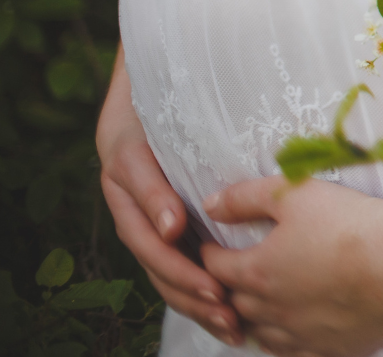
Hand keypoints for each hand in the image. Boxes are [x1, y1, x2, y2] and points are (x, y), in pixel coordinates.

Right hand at [97, 44, 242, 345]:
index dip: (156, 212)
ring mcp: (145, 216)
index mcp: (125, 164)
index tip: (177, 230)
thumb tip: (175, 221)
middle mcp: (130, 197)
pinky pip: (178, 268)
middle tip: (221, 299)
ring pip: (163, 268)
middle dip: (185, 279)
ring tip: (230, 322)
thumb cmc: (170, 93)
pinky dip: (200, 294)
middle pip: (151, 250)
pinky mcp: (168, 229)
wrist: (162, 85)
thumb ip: (173, 143)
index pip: (138, 194)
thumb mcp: (165, 107)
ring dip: (194, 298)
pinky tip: (229, 317)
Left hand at [201, 177, 382, 356]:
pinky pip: (297, 353)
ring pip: (263, 334)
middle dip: (230, 288)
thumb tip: (210, 205)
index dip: (211, 254)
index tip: (213, 247)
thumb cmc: (349, 223)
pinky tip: (293, 332)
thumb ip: (246, 197)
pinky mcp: (332, 347)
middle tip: (234, 275)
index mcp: (258, 271)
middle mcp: (273, 310)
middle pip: (236, 303)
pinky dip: (287, 342)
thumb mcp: (294, 193)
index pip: (217, 267)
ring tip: (260, 306)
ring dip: (256, 319)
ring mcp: (302, 334)